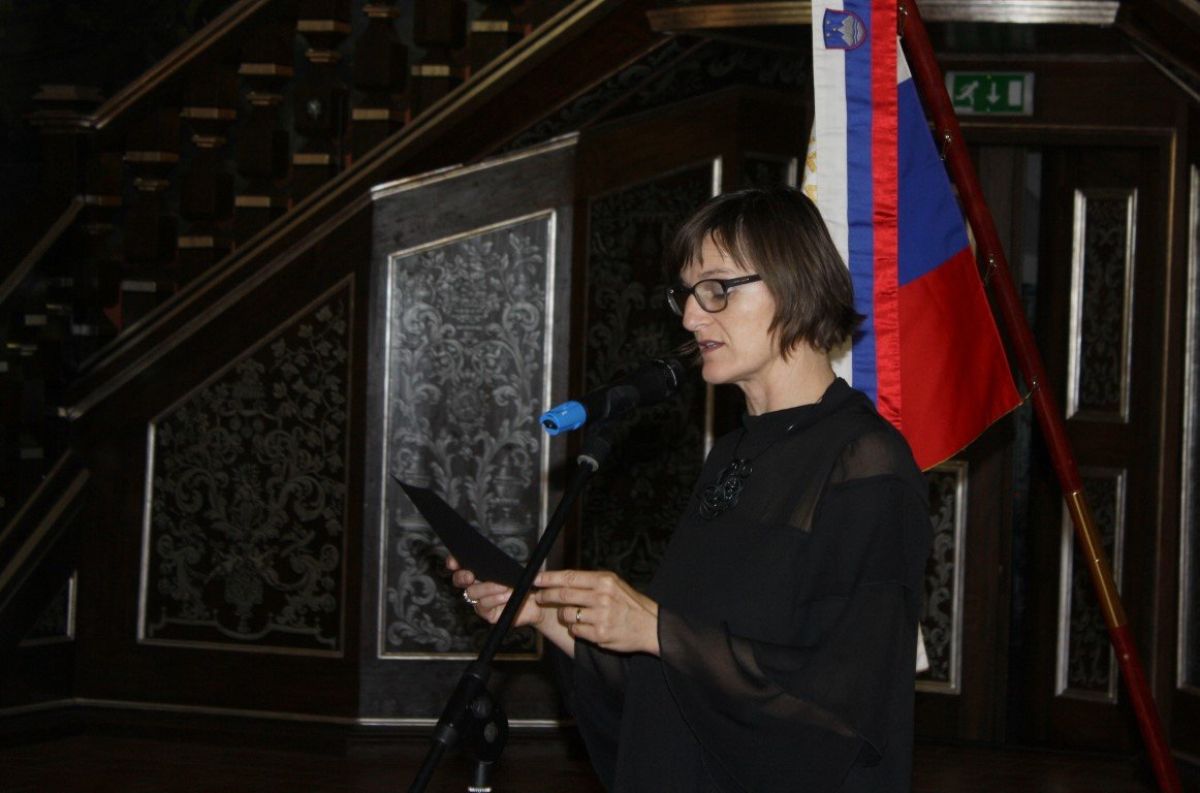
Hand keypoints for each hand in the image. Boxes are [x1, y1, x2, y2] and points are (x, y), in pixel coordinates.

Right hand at [446, 556, 541, 628]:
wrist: (540, 598)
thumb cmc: (525, 578)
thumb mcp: (514, 565)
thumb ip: (499, 561)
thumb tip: (488, 556)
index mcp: (479, 571)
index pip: (459, 565)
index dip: (453, 562)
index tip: (454, 562)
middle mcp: (476, 586)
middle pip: (459, 580)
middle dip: (462, 577)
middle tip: (470, 575)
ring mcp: (481, 601)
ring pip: (473, 593)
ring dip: (488, 588)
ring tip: (505, 586)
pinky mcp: (489, 614)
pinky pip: (483, 607)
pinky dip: (495, 599)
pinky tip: (507, 596)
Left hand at [534, 569, 659, 655]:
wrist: (650, 626)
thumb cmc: (630, 604)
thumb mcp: (613, 584)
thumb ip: (590, 582)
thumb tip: (562, 580)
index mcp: (604, 581)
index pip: (569, 577)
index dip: (548, 578)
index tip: (536, 579)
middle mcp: (601, 597)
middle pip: (563, 595)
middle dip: (546, 596)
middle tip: (540, 597)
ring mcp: (600, 617)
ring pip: (566, 615)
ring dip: (563, 615)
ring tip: (570, 615)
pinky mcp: (599, 634)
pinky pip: (575, 631)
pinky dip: (575, 629)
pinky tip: (584, 626)